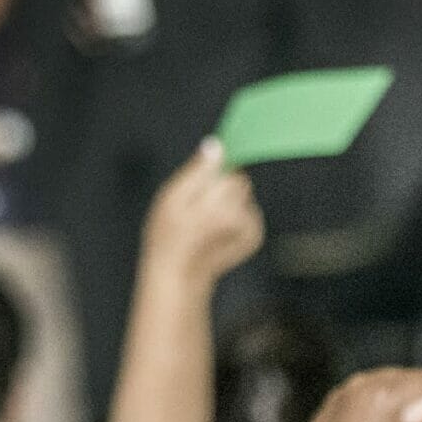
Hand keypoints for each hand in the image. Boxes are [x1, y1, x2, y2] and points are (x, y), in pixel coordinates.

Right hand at [140, 138, 264, 288]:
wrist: (178, 274)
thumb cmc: (167, 236)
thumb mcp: (171, 197)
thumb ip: (197, 170)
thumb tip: (216, 146)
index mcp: (216, 204)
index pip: (229, 168)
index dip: (214, 172)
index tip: (200, 184)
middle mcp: (237, 216)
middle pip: (239, 181)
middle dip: (222, 187)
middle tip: (198, 206)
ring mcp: (248, 228)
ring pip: (244, 197)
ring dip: (229, 202)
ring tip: (206, 221)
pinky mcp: (254, 237)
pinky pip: (250, 213)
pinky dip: (239, 216)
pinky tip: (218, 229)